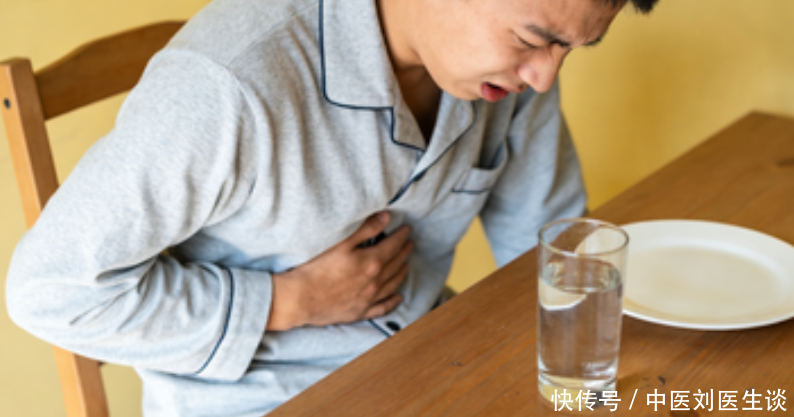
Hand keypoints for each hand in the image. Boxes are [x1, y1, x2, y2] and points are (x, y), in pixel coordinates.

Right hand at [267, 212, 411, 330]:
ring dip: (401, 273)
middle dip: (404, 252)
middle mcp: (375, 282)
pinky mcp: (360, 312)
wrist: (301, 299)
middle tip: (409, 244)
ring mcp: (368, 299)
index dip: (401, 237)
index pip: (393, 246)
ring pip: (392, 285)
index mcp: (371, 263)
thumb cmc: (317, 269)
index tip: (407, 230)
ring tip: (406, 265)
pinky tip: (398, 298)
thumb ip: (365, 230)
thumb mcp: (341, 243)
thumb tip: (385, 218)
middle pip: (395, 264)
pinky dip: (392, 302)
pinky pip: (382, 308)